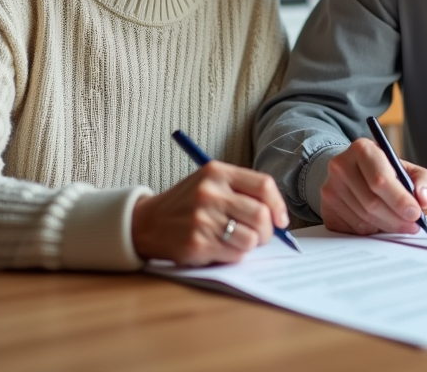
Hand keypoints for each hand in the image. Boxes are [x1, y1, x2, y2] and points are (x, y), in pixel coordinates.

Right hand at [131, 161, 289, 265]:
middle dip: (268, 231)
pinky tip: (219, 248)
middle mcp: (210, 192)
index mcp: (217, 172)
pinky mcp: (197, 242)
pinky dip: (234, 255)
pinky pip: (235, 254)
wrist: (147, 222)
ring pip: (252, 238)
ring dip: (250, 245)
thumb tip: (278, 217)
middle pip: (261, 215)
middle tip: (260, 236)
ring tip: (236, 241)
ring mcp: (203, 218)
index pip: (263, 185)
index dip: (278, 205)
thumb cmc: (187, 204)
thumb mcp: (210, 183)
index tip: (280, 219)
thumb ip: (242, 192)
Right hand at [319, 138, 426, 234]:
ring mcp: (330, 188)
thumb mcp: (406, 168)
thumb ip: (422, 180)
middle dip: (396, 218)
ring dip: (386, 227)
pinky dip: (371, 231)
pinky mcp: (326, 208)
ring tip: (399, 224)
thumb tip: (423, 199)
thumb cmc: (383, 170)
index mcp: (362, 149)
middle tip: (412, 226)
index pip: (380, 179)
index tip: (415, 213)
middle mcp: (341, 166)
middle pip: (372, 203)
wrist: (351, 171)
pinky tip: (379, 223)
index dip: (399, 200)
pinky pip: (353, 228)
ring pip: (363, 219)